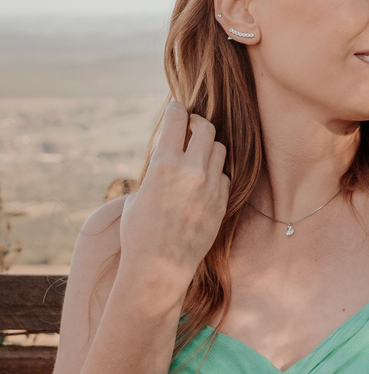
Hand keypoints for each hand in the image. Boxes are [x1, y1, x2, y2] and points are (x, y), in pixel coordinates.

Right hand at [117, 102, 229, 305]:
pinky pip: (224, 175)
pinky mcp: (222, 201)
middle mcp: (191, 170)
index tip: (175, 108)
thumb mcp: (139, 194)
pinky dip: (215, 173)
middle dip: (197, 123)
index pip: (177, 119)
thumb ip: (157, 170)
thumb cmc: (139, 231)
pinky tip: (204, 180)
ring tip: (198, 153)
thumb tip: (168, 156)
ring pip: (219, 149)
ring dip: (208, 147)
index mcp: (164, 163)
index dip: (176, 110)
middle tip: (191, 127)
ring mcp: (210, 185)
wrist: (159, 265)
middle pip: (206, 128)